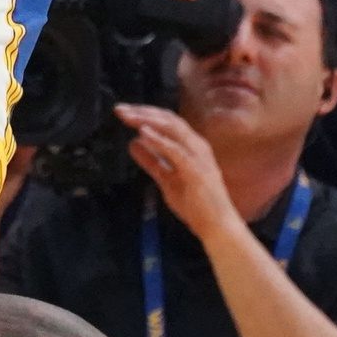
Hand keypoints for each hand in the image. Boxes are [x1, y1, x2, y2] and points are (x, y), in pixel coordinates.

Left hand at [116, 105, 246, 241]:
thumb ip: (151, 161)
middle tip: (119, 109)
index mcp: (191, 146)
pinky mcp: (197, 170)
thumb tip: (133, 143)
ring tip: (128, 117)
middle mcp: (197, 146)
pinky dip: (159, 139)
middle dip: (143, 112)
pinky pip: (176, 150)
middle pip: (169, 119)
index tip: (124, 112)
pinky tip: (143, 132)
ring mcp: (199, 156)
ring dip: (148, 120)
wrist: (217, 226)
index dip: (145, 113)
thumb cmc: (195, 204)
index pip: (167, 121)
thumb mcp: (166, 179)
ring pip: (173, 129)